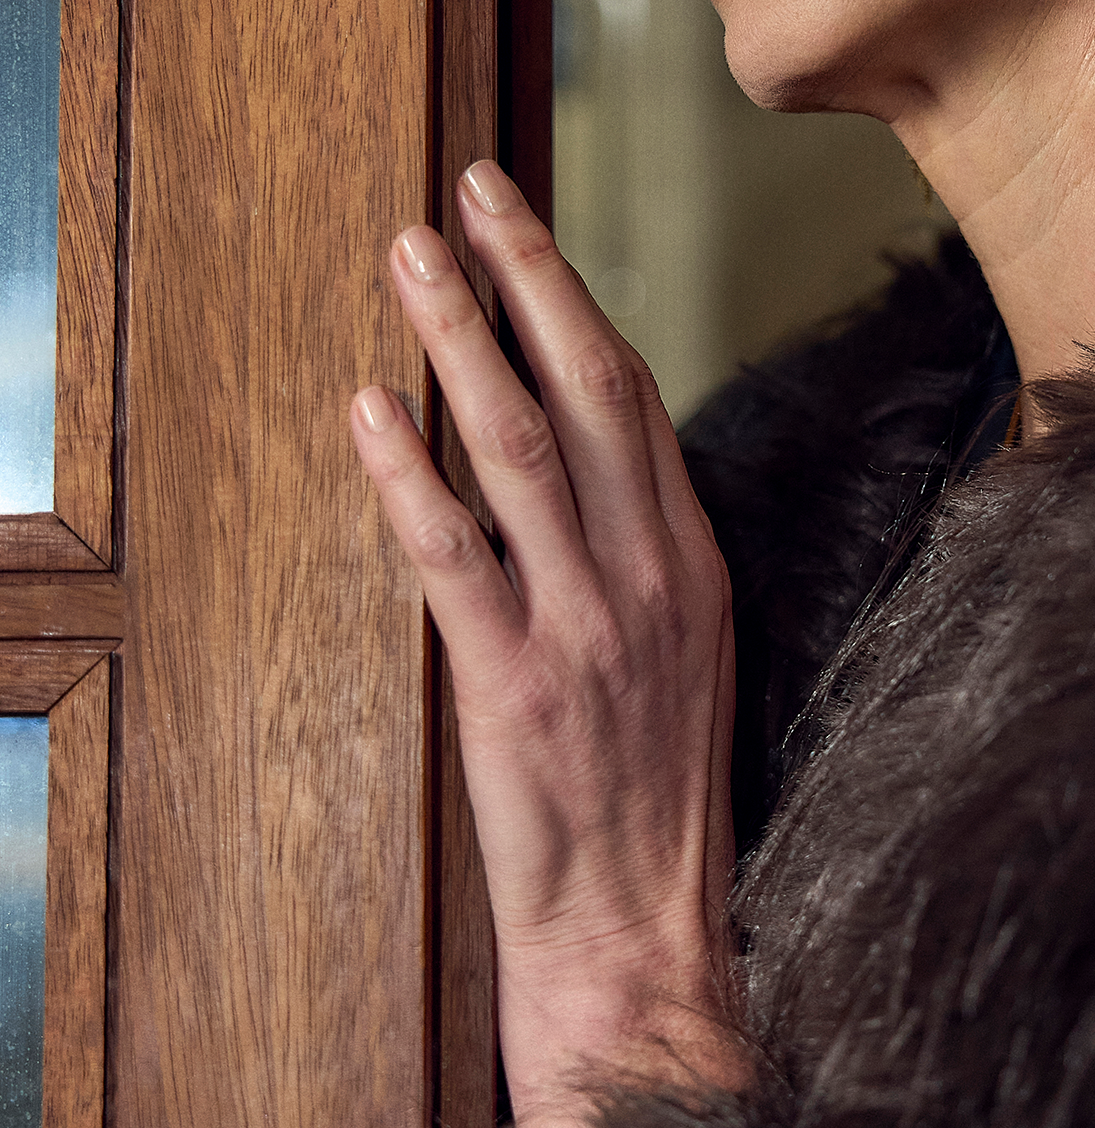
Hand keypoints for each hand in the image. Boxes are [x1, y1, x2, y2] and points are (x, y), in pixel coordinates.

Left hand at [350, 160, 739, 1127]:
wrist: (647, 937)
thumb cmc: (656, 799)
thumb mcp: (684, 655)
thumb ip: (642, 552)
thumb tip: (582, 459)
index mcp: (692, 559)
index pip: (634, 396)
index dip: (574, 299)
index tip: (523, 227)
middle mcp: (651, 574)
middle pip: (588, 390)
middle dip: (527, 278)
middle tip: (471, 190)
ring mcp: (589, 627)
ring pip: (523, 451)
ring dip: (463, 343)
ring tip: (411, 260)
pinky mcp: (519, 687)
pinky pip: (458, 559)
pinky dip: (410, 476)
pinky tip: (369, 410)